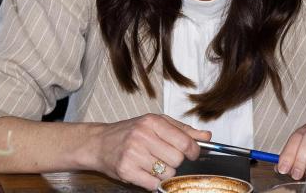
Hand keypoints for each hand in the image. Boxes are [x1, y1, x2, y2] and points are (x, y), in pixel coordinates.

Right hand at [87, 114, 210, 189]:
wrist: (99, 143)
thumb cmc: (130, 132)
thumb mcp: (156, 124)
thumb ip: (183, 130)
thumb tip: (207, 136)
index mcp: (152, 122)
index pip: (185, 142)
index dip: (193, 151)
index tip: (190, 154)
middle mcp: (142, 136)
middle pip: (177, 159)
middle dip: (175, 162)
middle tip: (165, 158)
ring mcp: (133, 154)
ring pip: (167, 173)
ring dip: (164, 173)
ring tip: (152, 164)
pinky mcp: (126, 170)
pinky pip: (153, 184)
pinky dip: (153, 182)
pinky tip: (145, 172)